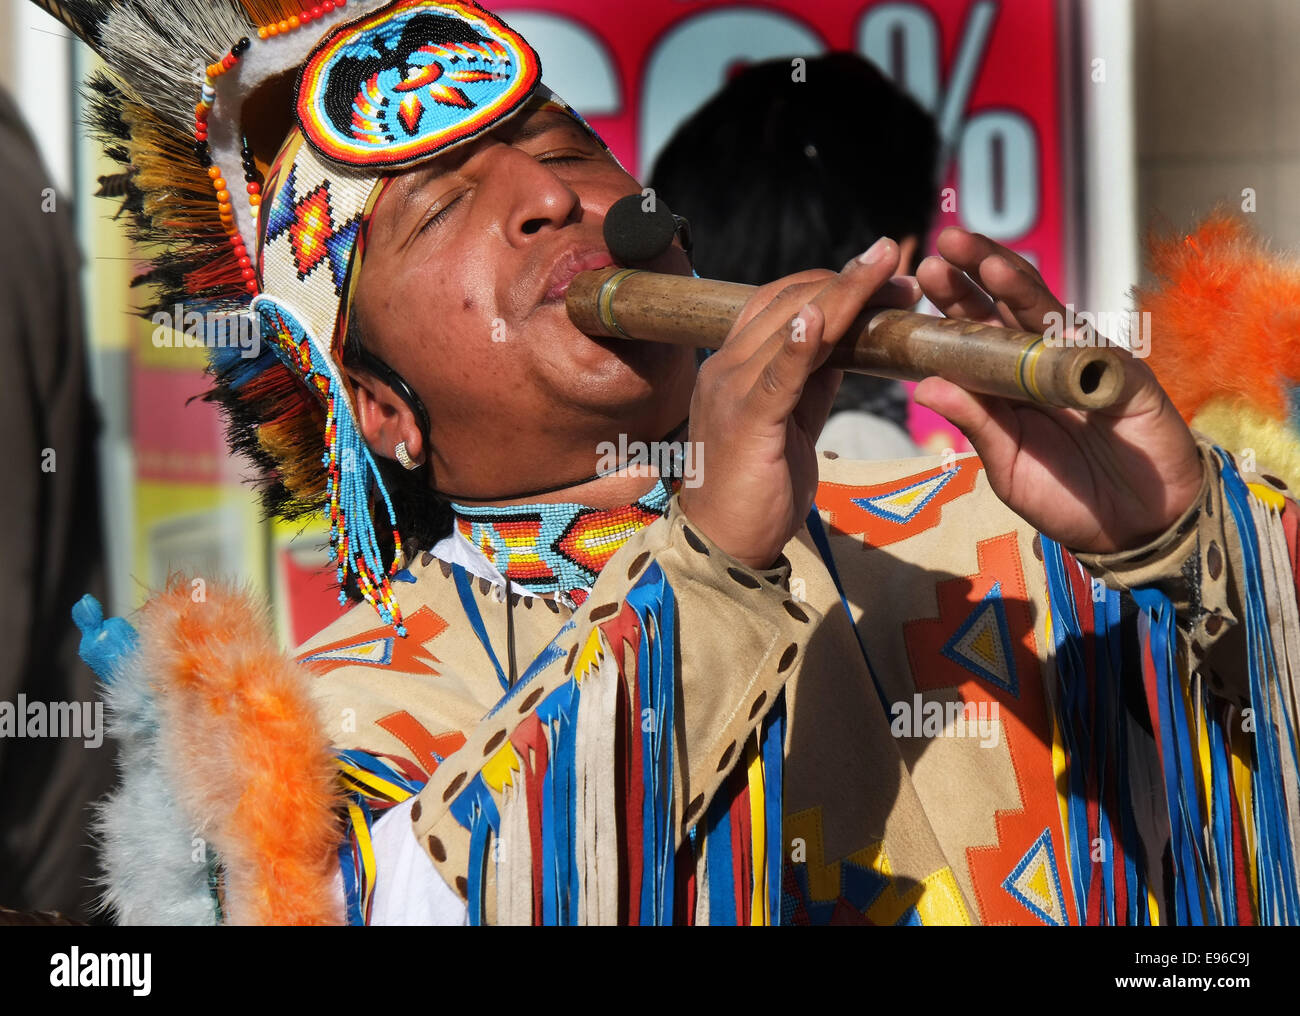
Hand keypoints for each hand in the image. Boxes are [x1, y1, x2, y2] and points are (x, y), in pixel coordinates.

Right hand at [680, 238, 918, 567]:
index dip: (831, 282)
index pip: (780, 301)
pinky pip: (775, 376)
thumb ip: (809, 379)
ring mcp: (732, 392)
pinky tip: (818, 318)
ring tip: (885, 271)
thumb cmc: (755, 489)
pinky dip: (797, 345)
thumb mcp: (789, 422)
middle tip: (895, 261)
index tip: (881, 273)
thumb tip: (846, 341)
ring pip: (789, 327)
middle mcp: (726, 368)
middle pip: (788, 303)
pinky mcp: (746, 422)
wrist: (722, 546)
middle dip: (847, 280)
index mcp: (734, 366)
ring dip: (842, 295)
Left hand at [913, 227, 1203, 553]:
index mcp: (1008, 380)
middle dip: (976, 272)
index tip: (923, 274)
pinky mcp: (1124, 379)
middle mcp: (1043, 361)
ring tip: (986, 259)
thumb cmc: (1066, 495)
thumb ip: (975, 424)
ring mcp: (1084, 363)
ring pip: (1048, 313)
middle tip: (945, 244)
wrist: (1133, 525)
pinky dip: (1074, 336)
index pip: (975, 330)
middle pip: (1006, 306)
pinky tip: (1055, 325)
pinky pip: (1097, 353)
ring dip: (1017, 284)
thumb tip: (923, 385)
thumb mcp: (1007, 463)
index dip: (951, 302)